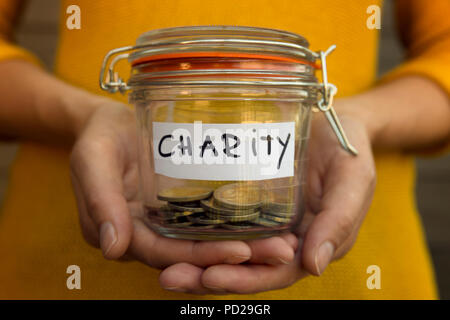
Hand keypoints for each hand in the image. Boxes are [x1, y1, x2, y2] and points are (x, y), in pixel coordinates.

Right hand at [70, 100, 297, 280]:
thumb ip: (99, 198)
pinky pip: (211, 223)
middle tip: (281, 250)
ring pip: (207, 244)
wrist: (112, 121)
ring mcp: (168, 223)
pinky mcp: (183, 207)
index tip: (242, 251)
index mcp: (124, 232)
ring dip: (246, 248)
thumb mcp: (94, 159)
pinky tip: (270, 222)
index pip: (165, 255)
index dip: (201, 257)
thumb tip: (112, 247)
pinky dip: (238, 226)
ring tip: (285, 242)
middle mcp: (149, 235)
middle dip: (236, 258)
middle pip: (193, 255)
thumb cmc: (101, 136)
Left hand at [160, 105, 375, 293]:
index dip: (245, 279)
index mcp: (311, 241)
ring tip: (164, 266)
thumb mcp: (352, 178)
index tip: (211, 277)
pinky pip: (223, 221)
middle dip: (209, 276)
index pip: (275, 272)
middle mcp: (284, 238)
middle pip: (245, 267)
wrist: (331, 119)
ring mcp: (264, 220)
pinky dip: (200, 232)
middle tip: (172, 277)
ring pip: (230, 249)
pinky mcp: (248, 200)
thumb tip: (314, 266)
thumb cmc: (347, 147)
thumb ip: (340, 219)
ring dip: (198, 261)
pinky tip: (172, 231)